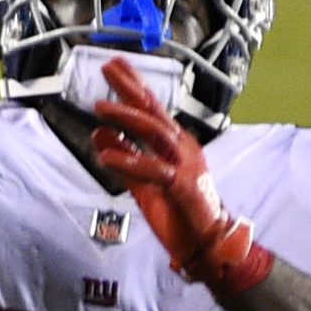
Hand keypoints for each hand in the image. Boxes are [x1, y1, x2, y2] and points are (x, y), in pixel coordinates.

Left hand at [86, 58, 272, 293]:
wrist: (210, 244)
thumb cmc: (180, 214)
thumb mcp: (144, 183)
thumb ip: (123, 159)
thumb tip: (100, 135)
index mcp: (175, 145)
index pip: (152, 109)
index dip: (134, 85)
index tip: (115, 66)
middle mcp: (182, 148)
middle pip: (154, 111)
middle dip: (130, 87)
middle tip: (107, 68)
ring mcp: (185, 165)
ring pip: (154, 132)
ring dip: (126, 117)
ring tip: (100, 108)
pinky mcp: (182, 187)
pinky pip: (152, 169)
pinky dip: (127, 161)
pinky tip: (106, 156)